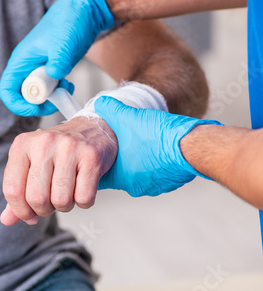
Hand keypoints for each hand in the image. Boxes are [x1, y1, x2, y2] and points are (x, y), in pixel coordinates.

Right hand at [0, 0, 113, 116]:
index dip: (18, 104)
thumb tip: (55, 77)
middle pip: (23, 97)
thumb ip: (57, 62)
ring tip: (66, 88)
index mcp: (21, 61)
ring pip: (38, 95)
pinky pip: (51, 90)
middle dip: (39, 104)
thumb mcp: (63, 43)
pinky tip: (69, 84)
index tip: (36, 107)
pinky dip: (59, 92)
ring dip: (51, 99)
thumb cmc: (69, 20)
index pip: (7, 90)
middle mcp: (27, 68)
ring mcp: (40, 70)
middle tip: (56, 100)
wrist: (84, 11)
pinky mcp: (52, 71)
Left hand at [1, 116, 117, 224]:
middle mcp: (43, 143)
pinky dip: (83, 202)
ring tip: (67, 191)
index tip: (29, 214)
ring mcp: (68, 147)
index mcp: (22, 145)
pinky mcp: (91, 156)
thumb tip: (7, 219)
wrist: (91, 130)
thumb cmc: (57, 153)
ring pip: (61, 200)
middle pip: (37, 198)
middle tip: (51, 201)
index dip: (20, 210)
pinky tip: (82, 187)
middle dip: (44, 210)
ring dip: (65, 206)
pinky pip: (84, 198)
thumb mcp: (30, 166)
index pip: (12, 190)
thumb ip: (17, 193)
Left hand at [94, 96, 221, 196]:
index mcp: (121, 177)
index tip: (99, 152)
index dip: (97, 162)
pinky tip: (155, 148)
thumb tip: (100, 104)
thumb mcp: (128, 117)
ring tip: (140, 143)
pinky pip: (155, 172)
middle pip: (118, 173)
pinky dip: (154, 162)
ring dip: (137, 160)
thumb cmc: (159, 136)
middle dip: (118, 159)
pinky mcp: (169, 183)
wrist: (192, 144)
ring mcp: (154, 186)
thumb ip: (110, 110)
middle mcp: (136, 186)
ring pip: (138, 173)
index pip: (99, 176)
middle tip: (120, 144)